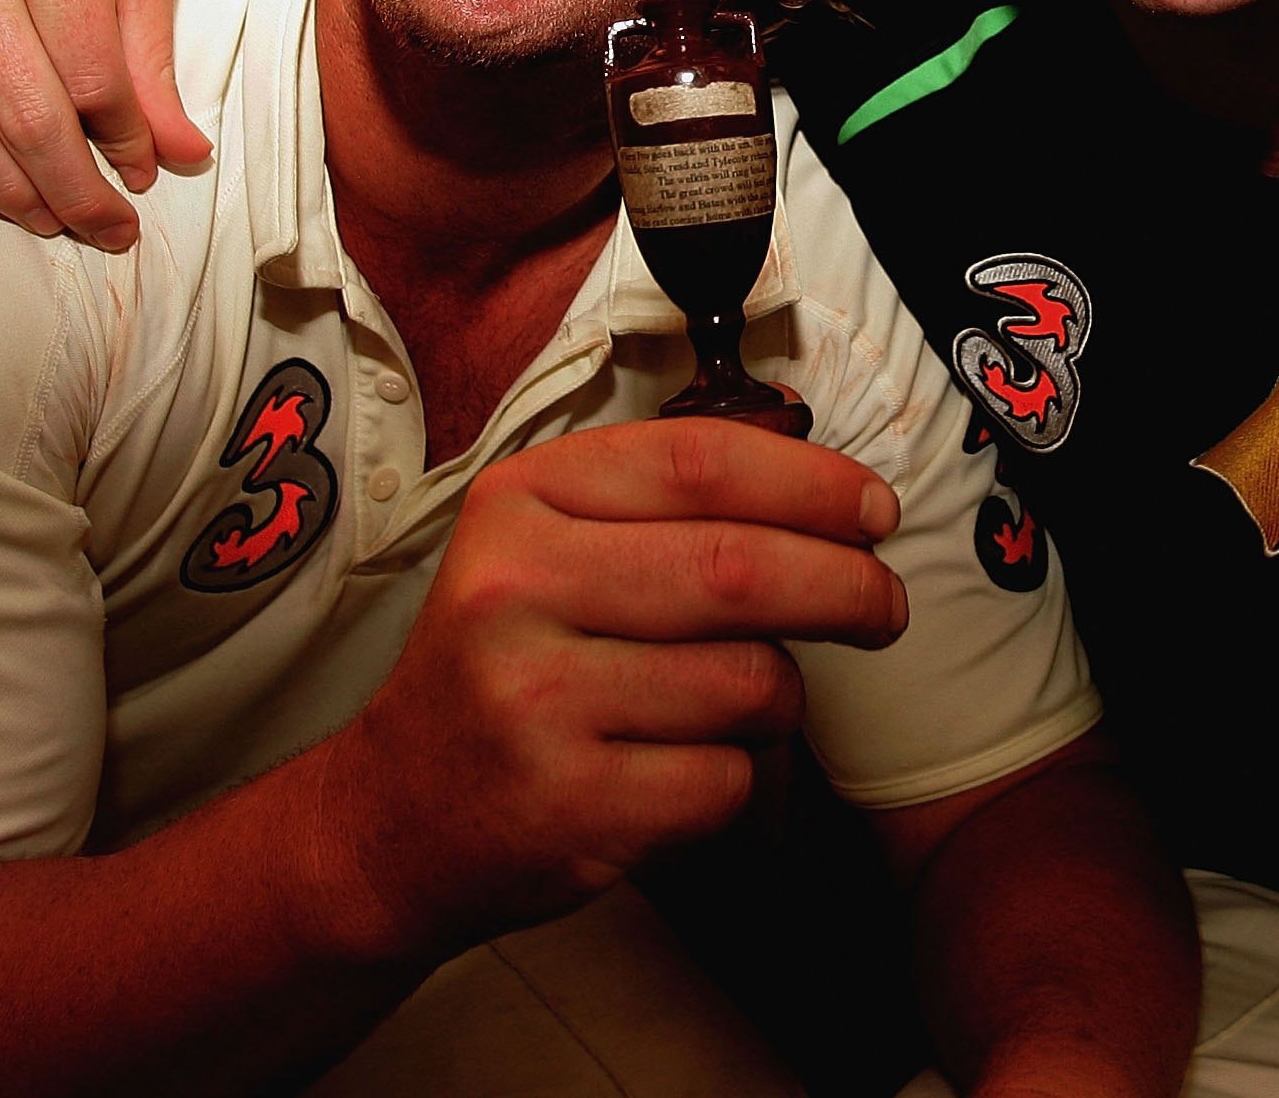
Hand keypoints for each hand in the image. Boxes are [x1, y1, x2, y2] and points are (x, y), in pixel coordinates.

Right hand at [320, 416, 908, 957]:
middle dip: (846, 585)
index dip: (812, 482)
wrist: (394, 816)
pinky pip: (724, 778)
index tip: (875, 511)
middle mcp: (515, 590)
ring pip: (748, 681)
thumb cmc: (506, 664)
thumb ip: (660, 497)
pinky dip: (735, 777)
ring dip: (782, 696)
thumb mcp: (544, 545)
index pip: (698, 462)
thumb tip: (818, 464)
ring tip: (744, 702)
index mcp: (520, 501)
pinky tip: (683, 768)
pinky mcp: (570, 806)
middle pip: (740, 569)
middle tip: (884, 604)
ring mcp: (537, 703)